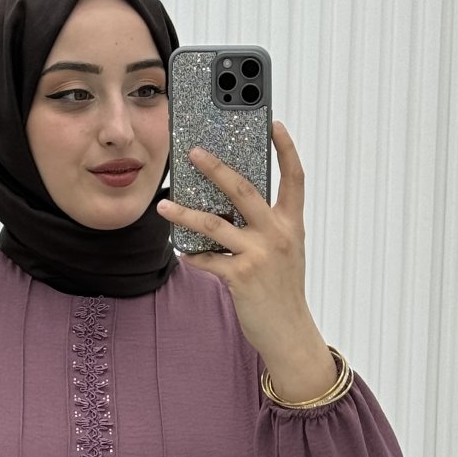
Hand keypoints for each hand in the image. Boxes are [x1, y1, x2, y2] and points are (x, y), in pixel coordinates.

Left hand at [156, 121, 334, 394]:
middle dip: (215, 167)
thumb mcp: (285, 253)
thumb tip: (232, 208)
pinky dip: (192, 256)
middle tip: (194, 152)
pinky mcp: (240, 276)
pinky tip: (183, 253)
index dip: (286, 148)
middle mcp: (277, 234)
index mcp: (291, 224)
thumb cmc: (283, 292)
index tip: (274, 123)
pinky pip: (207, 259)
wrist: (290, 332)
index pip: (294, 177)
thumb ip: (266, 228)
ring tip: (163, 205)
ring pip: (213, 223)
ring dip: (184, 213)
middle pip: (243, 189)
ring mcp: (258, 255)